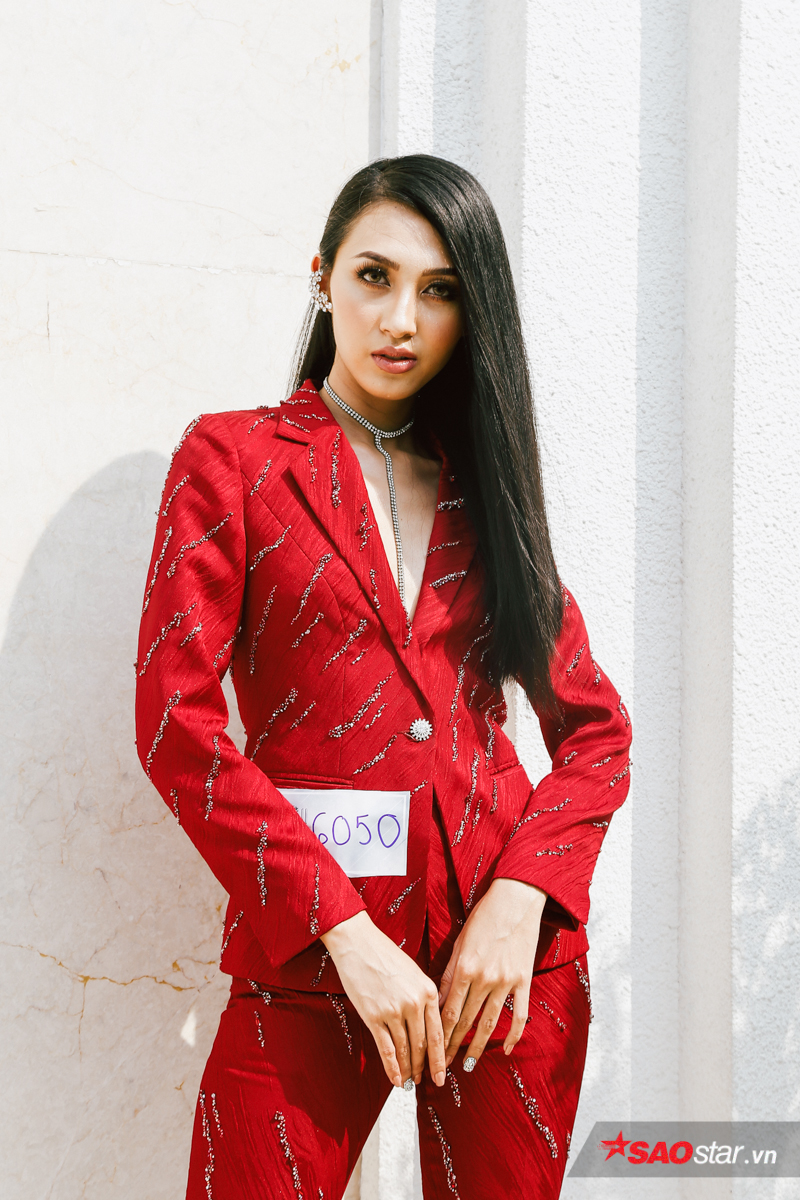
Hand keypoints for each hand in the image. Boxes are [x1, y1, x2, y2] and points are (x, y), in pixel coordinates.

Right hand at [321, 910, 445, 1088]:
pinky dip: (392, 1068)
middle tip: (425, 1081)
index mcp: (429, 991)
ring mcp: (394, 1011)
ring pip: (406, 1050)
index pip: (439, 1033)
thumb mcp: (414, 973)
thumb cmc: (386, 956)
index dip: (440, 1058)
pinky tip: (395, 1080)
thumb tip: (428, 1025)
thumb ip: (424, 997)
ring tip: (409, 1082)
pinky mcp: (374, 1016)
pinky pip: (386, 1049)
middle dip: (424, 1067)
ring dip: (408, 1070)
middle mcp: (415, 1003)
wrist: (358, 944)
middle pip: (423, 1045)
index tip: (441, 1074)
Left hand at [438, 877, 546, 1068]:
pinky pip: (519, 1014)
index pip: (448, 1012)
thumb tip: (437, 1002)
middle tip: (444, 1066)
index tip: (432, 1052)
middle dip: (453, 1046)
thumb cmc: (483, 919)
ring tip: (469, 1065)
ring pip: (490, 1023)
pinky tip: (507, 1050)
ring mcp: (506, 981)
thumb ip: (449, 974)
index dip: (439, 1036)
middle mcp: (484, 978)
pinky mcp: (524, 981)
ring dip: (478, 1047)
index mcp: (464, 968)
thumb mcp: (460, 944)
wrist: (515, 902)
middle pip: (466, 1021)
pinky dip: (514, 1035)